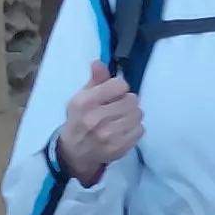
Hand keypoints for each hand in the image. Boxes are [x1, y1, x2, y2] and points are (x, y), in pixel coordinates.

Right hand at [54, 61, 142, 186]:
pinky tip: (122, 130)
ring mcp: (108, 135)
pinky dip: (134, 128)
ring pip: (138, 114)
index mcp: (85, 102)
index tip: (113, 93)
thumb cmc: (79, 119)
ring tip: (120, 118)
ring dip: (132, 115)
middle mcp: (95, 119)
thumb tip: (99, 62)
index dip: (119, 88)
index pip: (120, 85)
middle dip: (127, 101)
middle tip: (117, 107)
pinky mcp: (118, 148)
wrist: (74, 151)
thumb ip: (95, 80)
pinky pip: (140, 130)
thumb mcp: (81, 97)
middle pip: (132, 100)